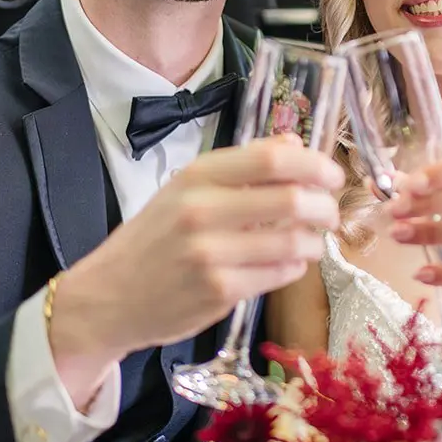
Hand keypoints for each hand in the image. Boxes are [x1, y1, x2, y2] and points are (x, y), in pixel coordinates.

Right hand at [50, 139, 342, 396]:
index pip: (271, 160)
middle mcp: (202, 211)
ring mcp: (210, 254)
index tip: (333, 174)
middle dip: (325, 206)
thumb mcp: (187, 190)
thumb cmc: (154, 239)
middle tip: (330, 212)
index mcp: (196, 176)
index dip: (314, 165)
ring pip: (293, 243)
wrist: (108, 296)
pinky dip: (294, 268)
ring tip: (310, 242)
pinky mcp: (219, 292)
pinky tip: (286, 264)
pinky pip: (279, 275)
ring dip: (314, 242)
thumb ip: (242, 167)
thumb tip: (295, 146)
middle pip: (292, 200)